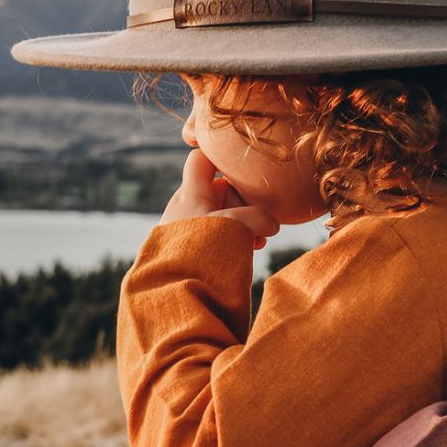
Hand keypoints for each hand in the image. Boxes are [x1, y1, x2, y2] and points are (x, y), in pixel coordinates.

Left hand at [161, 148, 279, 249]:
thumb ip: (257, 217)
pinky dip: (233, 236)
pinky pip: (217, 232)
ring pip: (222, 213)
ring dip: (243, 222)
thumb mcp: (234, 227)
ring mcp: (188, 226)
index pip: (203, 158)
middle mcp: (186, 205)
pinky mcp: (191, 246)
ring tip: (259, 240)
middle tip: (260, 220)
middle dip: (244, 202)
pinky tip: (250, 249)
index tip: (245, 165)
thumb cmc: (200, 252)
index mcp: (191, 193)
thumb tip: (272, 223)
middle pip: (220, 187)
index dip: (222, 155)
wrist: (174, 290)